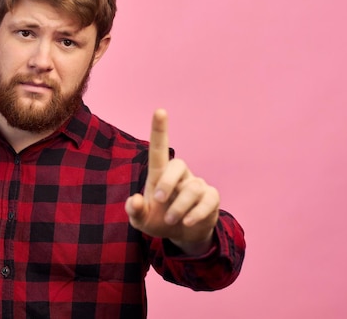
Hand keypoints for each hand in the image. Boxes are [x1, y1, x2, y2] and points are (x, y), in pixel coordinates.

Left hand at [124, 109, 219, 254]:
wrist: (182, 235)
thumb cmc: (158, 220)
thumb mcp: (142, 220)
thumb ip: (134, 211)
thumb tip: (135, 200)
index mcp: (160, 175)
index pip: (159, 148)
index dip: (160, 130)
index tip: (159, 111)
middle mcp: (179, 175)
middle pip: (177, 164)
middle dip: (167, 182)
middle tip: (158, 200)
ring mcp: (197, 184)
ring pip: (192, 188)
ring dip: (179, 207)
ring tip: (171, 220)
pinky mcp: (211, 197)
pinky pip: (207, 200)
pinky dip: (196, 213)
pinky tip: (187, 222)